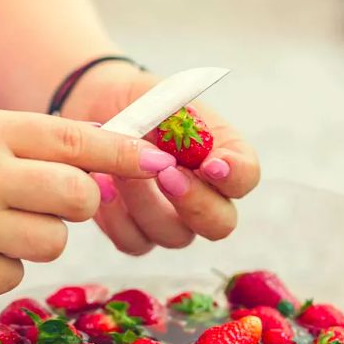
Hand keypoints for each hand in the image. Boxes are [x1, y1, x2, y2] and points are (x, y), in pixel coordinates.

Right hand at [0, 106, 172, 294]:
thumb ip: (27, 141)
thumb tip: (97, 162)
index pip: (74, 140)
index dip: (124, 154)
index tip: (158, 161)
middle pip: (79, 198)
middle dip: (79, 202)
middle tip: (54, 198)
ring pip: (54, 243)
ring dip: (38, 235)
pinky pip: (17, 275)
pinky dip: (4, 265)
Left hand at [64, 63, 260, 254]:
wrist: (98, 111)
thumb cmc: (139, 103)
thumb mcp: (162, 101)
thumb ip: (185, 123)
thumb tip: (203, 154)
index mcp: (222, 159)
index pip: (246, 178)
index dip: (235, 177)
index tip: (212, 165)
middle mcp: (205, 197)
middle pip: (220, 224)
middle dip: (195, 203)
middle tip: (166, 173)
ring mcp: (172, 220)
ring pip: (175, 236)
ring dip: (145, 201)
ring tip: (118, 167)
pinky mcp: (136, 233)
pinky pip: (134, 242)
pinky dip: (115, 216)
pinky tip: (103, 186)